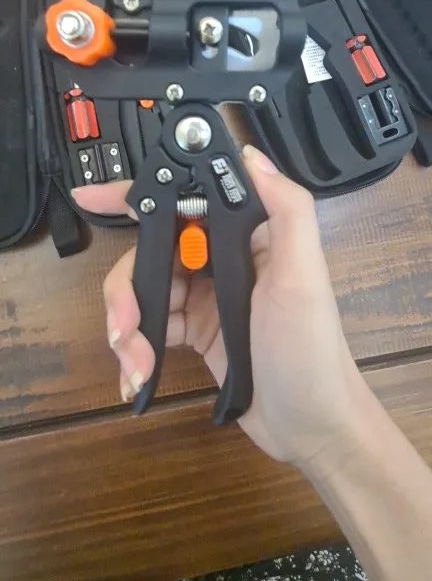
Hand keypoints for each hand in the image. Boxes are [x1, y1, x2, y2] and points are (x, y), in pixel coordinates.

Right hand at [73, 145, 364, 468]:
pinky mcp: (196, 331)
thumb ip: (286, 210)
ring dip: (129, 322)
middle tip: (122, 323)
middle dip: (127, 286)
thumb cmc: (311, 350)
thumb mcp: (304, 276)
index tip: (92, 198)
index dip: (140, 195)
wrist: (312, 426)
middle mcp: (225, 258)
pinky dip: (136, 345)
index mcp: (250, 234)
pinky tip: (137, 373)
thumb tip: (249, 154)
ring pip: (145, 288)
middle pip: (152, 249)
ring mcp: (207, 295)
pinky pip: (152, 324)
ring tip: (135, 359)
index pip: (188, 199)